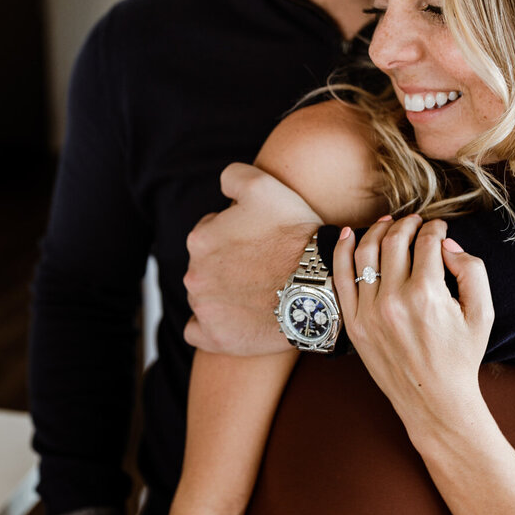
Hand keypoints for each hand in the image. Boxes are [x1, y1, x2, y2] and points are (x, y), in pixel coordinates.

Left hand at [184, 163, 321, 354]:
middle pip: (206, 266)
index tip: (258, 242)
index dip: (236, 234)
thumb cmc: (295, 235)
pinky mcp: (217, 338)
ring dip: (223, 292)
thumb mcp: (264, 186)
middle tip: (260, 267)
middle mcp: (194, 276)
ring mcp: (205, 310)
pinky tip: (233, 319)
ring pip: (204, 296)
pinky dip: (210, 326)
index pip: (210, 232)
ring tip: (256, 292)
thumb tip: (222, 186)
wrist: (319, 285)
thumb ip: (233, 176)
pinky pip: (198, 332)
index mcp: (200, 240)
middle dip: (227, 265)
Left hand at [333, 216, 494, 433]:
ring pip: (365, 253)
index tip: (439, 228)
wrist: (433, 400)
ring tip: (389, 224)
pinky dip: (342, 251)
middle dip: (408, 224)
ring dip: (377, 230)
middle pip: (394, 241)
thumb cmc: (461, 356)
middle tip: (416, 222)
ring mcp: (369, 312)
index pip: (426, 243)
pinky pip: (341, 278)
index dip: (435, 228)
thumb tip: (447, 244)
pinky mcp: (354, 323)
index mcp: (428, 295)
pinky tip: (350, 234)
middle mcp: (394, 301)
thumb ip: (472, 271)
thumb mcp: (482, 313)